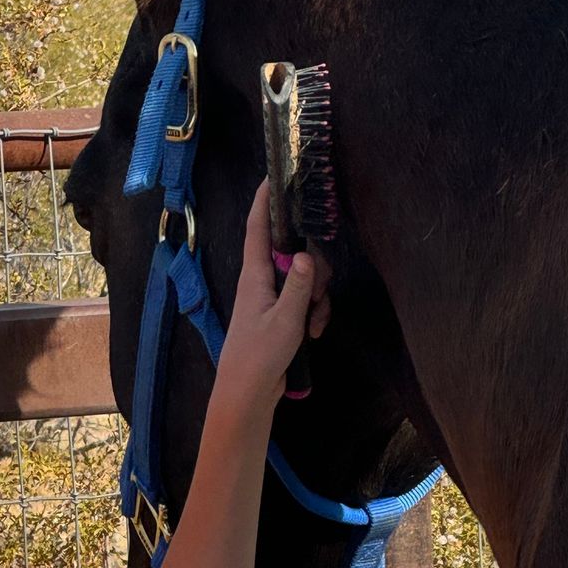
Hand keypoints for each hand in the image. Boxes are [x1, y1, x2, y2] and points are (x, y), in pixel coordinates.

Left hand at [217, 179, 330, 408]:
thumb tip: (309, 254)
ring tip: (312, 325)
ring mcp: (271, 299)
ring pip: (305, 281)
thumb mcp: (287, 319)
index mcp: (255, 275)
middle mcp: (261, 282)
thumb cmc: (260, 354)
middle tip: (318, 295)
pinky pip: (304, 303)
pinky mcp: (280, 316)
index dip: (264, 201)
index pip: (257, 228)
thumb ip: (301, 285)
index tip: (273, 175)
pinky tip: (312, 335)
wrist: (248, 392)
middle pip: (295, 254)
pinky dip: (313, 315)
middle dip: (315, 271)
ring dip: (317, 299)